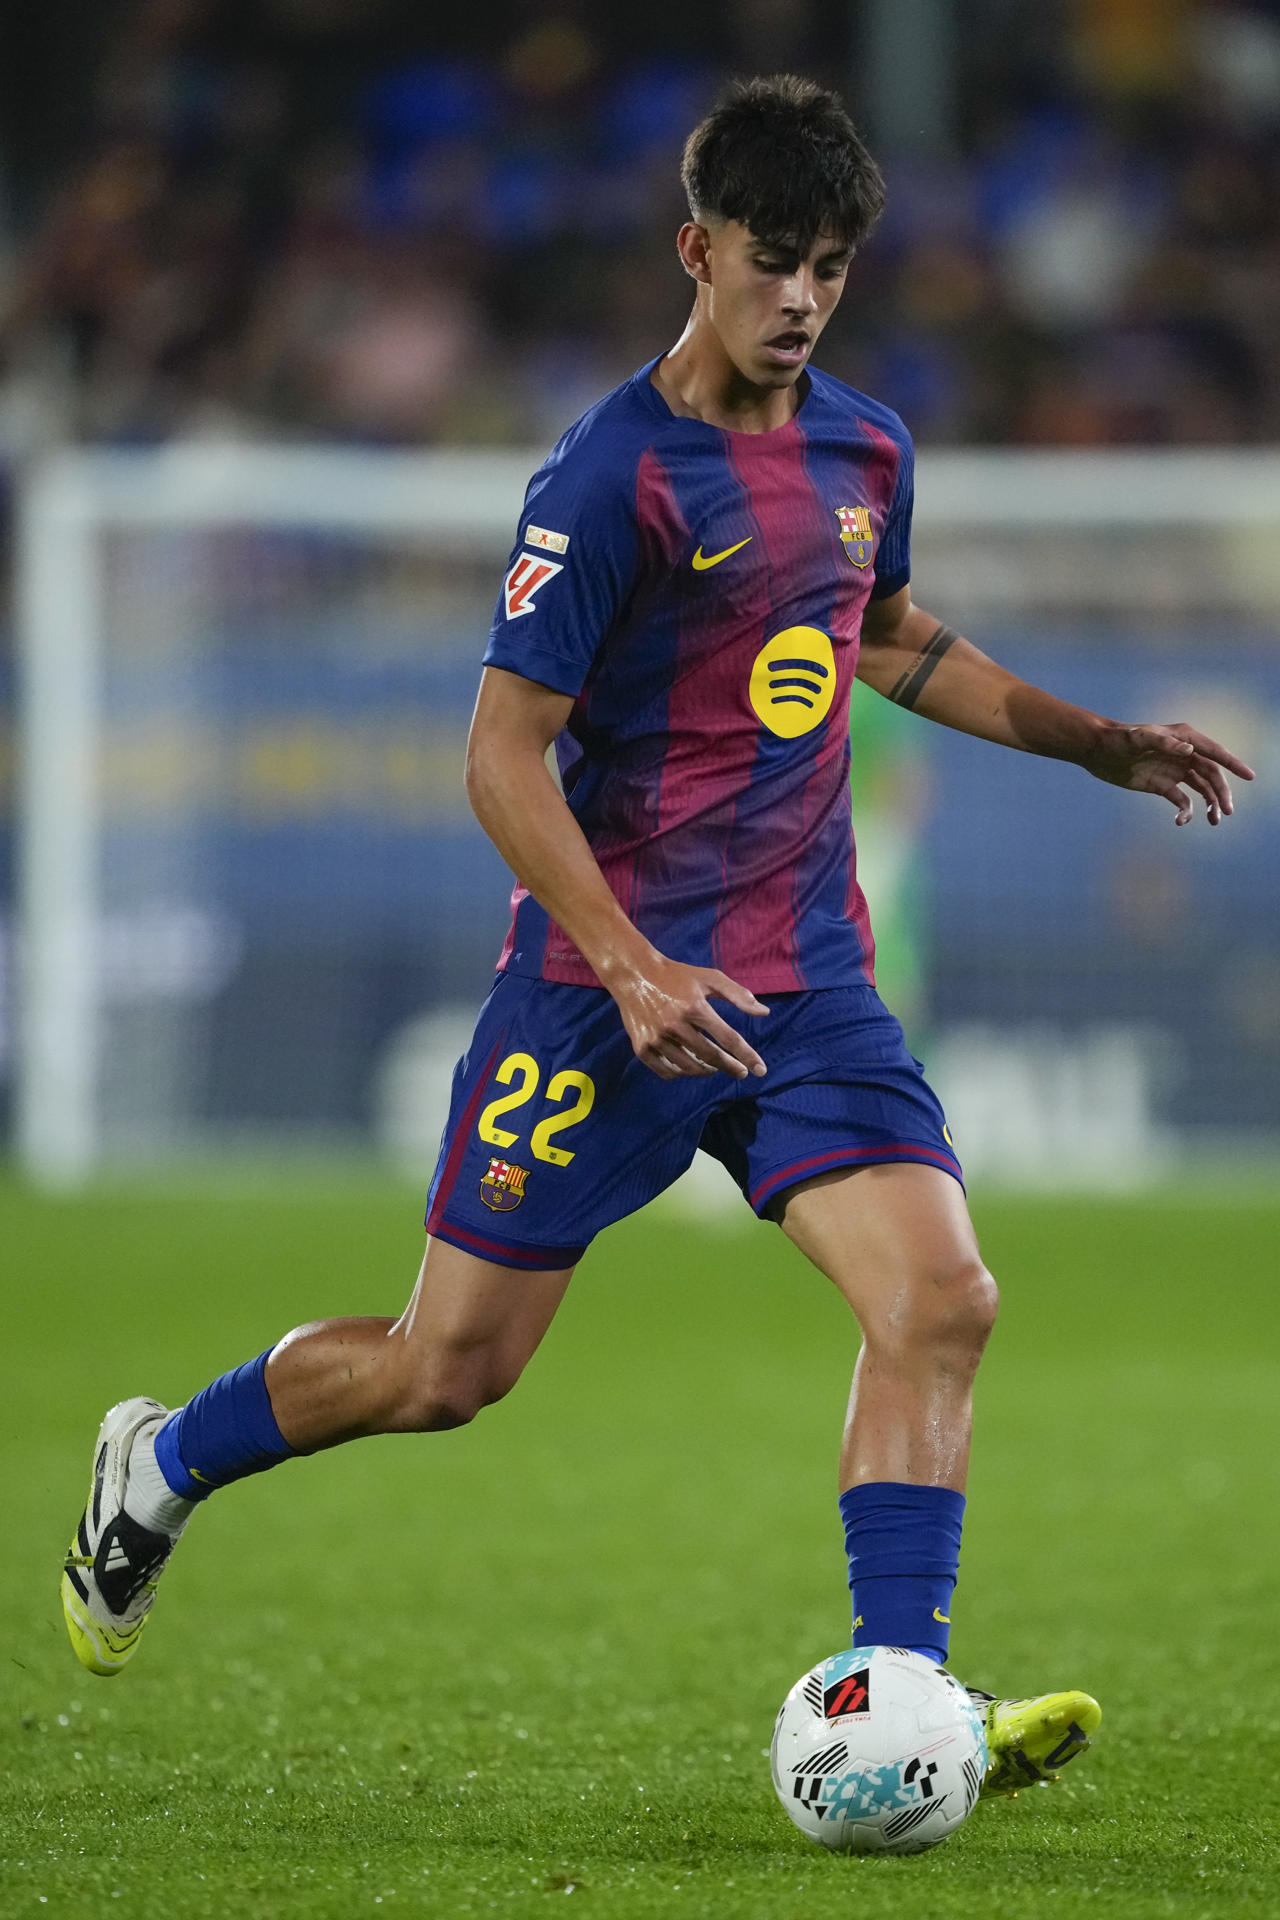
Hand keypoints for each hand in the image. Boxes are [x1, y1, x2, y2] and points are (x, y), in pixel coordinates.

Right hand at [608, 953, 769, 1080]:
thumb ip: (738, 994)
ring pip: (689, 1067)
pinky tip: (690, 1066)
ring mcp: (657, 1038)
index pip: (728, 1038)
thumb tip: (764, 1012)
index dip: (747, 1056)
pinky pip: (667, 1071)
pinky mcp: (642, 1047)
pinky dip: (682, 1073)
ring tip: (714, 1066)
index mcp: (694, 1007)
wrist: (634, 974)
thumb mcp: (709, 978)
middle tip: (741, 1072)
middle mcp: (675, 1025)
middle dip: (730, 1067)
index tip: (760, 1070)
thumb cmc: (677, 976)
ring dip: (706, 1070)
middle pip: (710, 1056)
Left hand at [1082, 721, 1254, 825]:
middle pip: (1212, 775)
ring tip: (1214, 821)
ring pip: (1202, 789)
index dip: (1233, 764)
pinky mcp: (1162, 786)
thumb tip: (1189, 751)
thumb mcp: (1139, 738)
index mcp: (1186, 738)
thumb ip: (1164, 743)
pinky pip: (1182, 801)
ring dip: (1210, 805)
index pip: (1215, 752)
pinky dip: (1186, 812)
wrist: (1098, 751)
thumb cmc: (1119, 739)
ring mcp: (1175, 770)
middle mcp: (1185, 754)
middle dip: (1222, 793)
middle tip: (1227, 812)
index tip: (1249, 776)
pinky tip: (1181, 821)